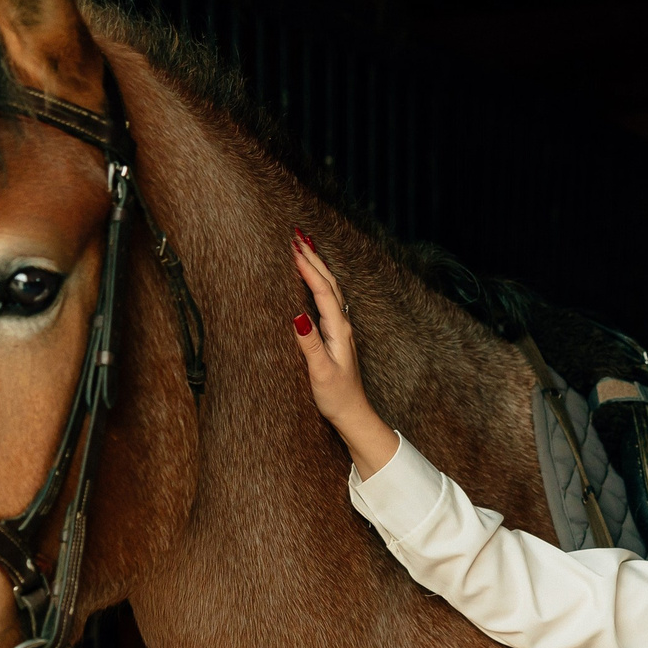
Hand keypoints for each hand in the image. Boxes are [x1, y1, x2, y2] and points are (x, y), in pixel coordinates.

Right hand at [290, 229, 397, 475]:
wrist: (353, 414)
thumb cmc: (336, 396)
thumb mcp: (320, 372)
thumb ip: (309, 343)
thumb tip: (297, 315)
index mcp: (339, 329)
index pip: (322, 291)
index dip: (308, 268)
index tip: (293, 247)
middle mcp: (342, 324)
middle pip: (328, 283)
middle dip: (313, 257)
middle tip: (297, 234)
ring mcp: (340, 329)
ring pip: (329, 289)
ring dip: (317, 266)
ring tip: (304, 246)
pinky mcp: (336, 335)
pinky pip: (327, 299)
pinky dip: (318, 282)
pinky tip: (312, 280)